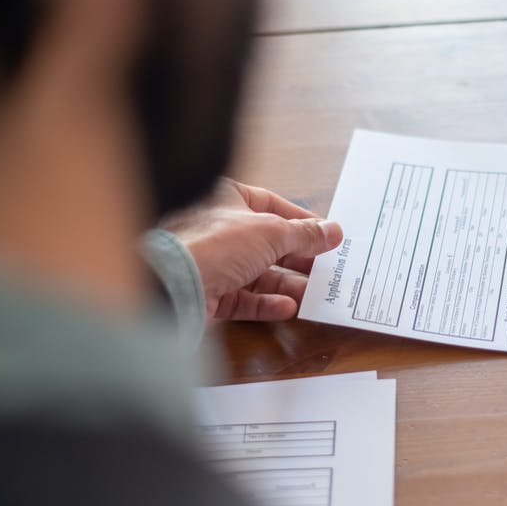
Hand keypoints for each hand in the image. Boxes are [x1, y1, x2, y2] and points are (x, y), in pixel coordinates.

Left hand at [160, 178, 342, 321]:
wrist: (173, 282)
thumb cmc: (215, 242)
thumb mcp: (272, 232)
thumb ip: (304, 234)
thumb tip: (333, 232)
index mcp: (225, 198)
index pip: (271, 206)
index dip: (301, 221)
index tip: (326, 236)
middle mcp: (216, 228)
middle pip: (267, 244)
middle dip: (298, 258)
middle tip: (326, 268)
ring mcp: (211, 263)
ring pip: (257, 274)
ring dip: (287, 284)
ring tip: (314, 293)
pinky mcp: (208, 294)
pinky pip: (243, 299)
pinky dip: (266, 303)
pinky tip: (287, 307)